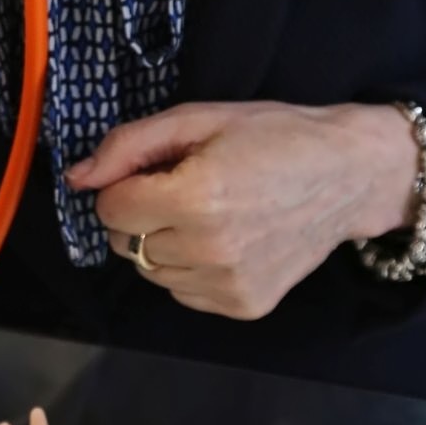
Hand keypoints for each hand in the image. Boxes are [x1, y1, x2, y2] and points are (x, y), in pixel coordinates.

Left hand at [67, 100, 419, 319]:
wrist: (349, 175)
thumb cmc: (274, 136)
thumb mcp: (198, 119)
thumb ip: (129, 146)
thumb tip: (76, 177)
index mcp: (195, 198)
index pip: (110, 208)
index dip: (125, 184)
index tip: (160, 171)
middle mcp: (209, 250)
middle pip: (125, 243)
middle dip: (141, 214)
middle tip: (186, 188)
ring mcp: (228, 284)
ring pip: (150, 271)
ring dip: (163, 243)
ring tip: (209, 214)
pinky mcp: (244, 305)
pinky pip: (182, 291)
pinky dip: (189, 268)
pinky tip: (225, 240)